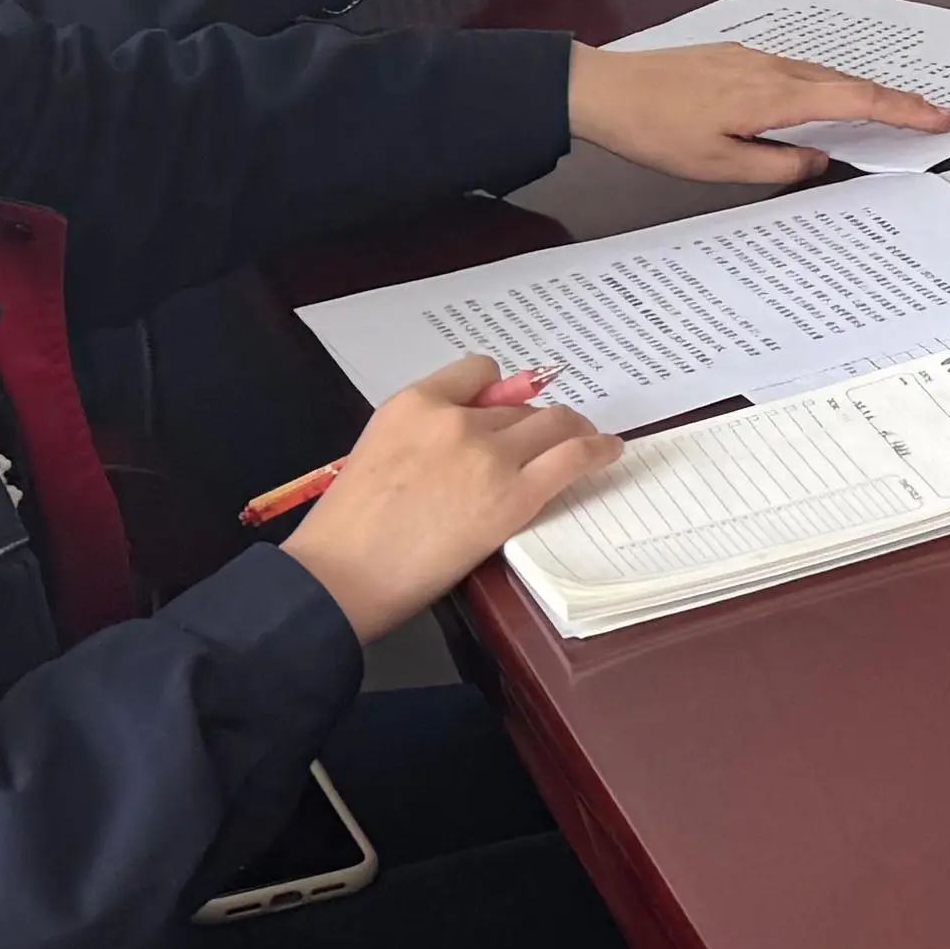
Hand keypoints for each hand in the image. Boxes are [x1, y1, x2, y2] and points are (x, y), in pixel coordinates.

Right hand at [283, 357, 621, 639]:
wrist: (340, 577)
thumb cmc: (350, 527)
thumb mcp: (379, 452)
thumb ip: (427, 429)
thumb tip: (487, 413)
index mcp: (414, 405)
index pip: (479, 371)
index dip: (500, 392)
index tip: (512, 407)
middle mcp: (456, 420)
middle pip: (520, 407)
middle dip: (535, 424)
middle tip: (549, 440)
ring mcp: (488, 456)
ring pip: (553, 425)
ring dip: (573, 432)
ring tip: (588, 441)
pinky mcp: (514, 496)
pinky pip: (572, 458)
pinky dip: (598, 451)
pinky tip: (610, 453)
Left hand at [564, 39, 949, 184]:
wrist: (603, 88)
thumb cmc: (653, 130)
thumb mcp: (716, 167)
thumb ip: (775, 165)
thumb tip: (817, 160)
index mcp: (772, 97)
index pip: (855, 101)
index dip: (902, 110)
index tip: (937, 117)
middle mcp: (770, 69)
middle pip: (848, 82)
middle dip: (894, 99)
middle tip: (929, 116)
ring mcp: (754, 58)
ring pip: (822, 74)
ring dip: (859, 91)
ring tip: (888, 111)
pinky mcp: (737, 58)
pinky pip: (797, 70)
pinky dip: (825, 85)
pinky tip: (823, 99)